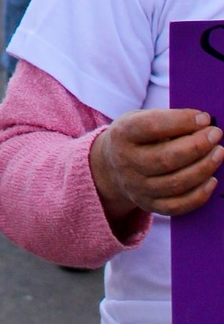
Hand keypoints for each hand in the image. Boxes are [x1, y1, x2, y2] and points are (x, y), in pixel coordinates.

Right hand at [89, 107, 223, 225]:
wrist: (111, 167)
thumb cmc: (134, 137)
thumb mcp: (138, 120)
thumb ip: (165, 120)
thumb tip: (202, 123)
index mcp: (122, 135)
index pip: (152, 126)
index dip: (181, 121)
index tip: (204, 118)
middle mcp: (127, 163)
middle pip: (166, 158)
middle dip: (197, 146)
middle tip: (215, 134)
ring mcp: (137, 187)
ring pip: (176, 183)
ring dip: (203, 168)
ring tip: (219, 152)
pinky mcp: (149, 205)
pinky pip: (178, 206)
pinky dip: (199, 195)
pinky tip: (212, 179)